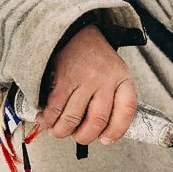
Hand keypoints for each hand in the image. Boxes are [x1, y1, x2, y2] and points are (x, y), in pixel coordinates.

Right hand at [36, 23, 136, 144]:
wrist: (74, 31)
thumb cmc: (95, 60)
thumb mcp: (114, 74)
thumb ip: (112, 100)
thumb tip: (100, 134)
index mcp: (122, 79)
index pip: (127, 111)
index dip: (116, 131)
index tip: (106, 140)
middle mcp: (105, 79)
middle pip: (97, 121)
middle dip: (84, 137)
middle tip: (78, 138)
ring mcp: (83, 78)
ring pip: (73, 118)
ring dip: (62, 131)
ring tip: (58, 132)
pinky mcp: (62, 78)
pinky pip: (55, 107)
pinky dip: (48, 119)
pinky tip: (46, 120)